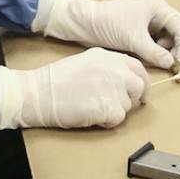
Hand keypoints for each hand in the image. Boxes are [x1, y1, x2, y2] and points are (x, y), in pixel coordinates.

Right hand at [4, 48, 148, 129]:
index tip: (138, 91)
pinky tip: (91, 115)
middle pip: (138, 86)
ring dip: (115, 110)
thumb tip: (123, 80)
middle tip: (117, 105)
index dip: (140, 81)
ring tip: (93, 107)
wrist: (39, 93)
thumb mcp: (86, 62)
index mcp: (109, 57)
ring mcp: (114, 88)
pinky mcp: (109, 108)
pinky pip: (118, 119)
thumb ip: (107, 68)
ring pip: (128, 105)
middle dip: (131, 98)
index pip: (138, 67)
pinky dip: (107, 122)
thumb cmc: (56, 80)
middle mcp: (115, 70)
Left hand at [39, 0, 179, 71]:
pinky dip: (158, 52)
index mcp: (158, 7)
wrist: (85, 23)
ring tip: (156, 60)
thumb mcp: (134, 40)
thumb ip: (155, 53)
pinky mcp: (143, 31)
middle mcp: (158, 12)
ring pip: (171, 39)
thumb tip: (171, 64)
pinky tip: (149, 58)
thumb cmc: (108, 24)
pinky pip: (159, 43)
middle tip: (175, 65)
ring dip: (168, 51)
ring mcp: (151, 21)